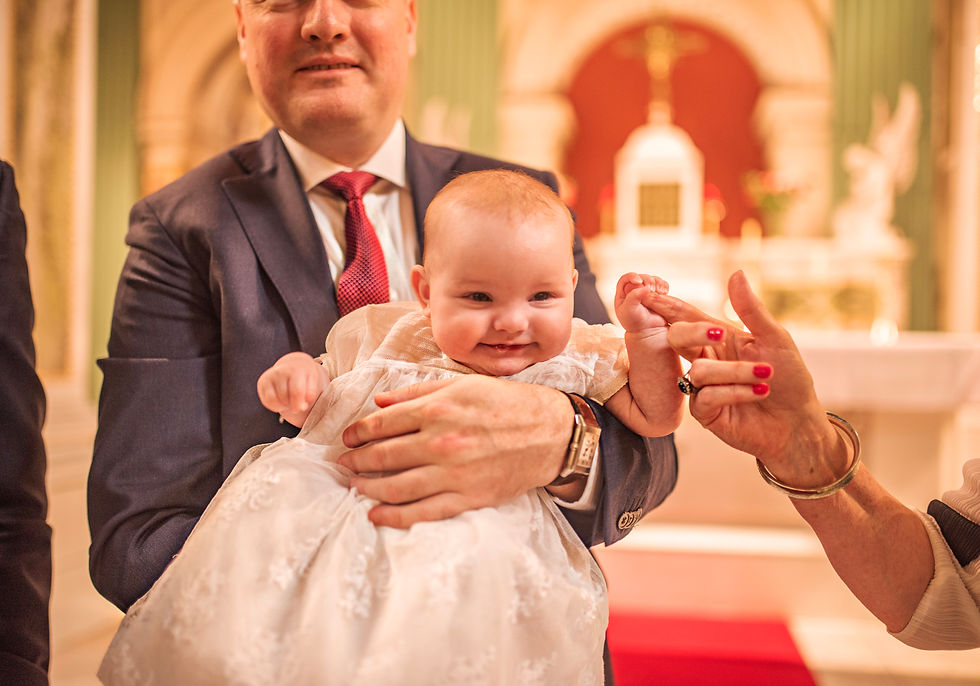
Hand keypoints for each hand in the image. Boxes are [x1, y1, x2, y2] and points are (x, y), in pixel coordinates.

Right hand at [256, 352, 329, 426]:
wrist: (294, 366)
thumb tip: (302, 405)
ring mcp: (271, 375)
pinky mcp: (262, 381)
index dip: (300, 404)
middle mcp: (282, 370)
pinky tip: (281, 402)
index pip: (296, 391)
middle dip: (292, 405)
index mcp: (297, 369)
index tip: (303, 406)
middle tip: (297, 405)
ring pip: (275, 400)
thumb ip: (311, 394)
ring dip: (284, 406)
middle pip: (285, 397)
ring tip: (290, 401)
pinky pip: (267, 401)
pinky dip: (275, 406)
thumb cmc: (305, 378)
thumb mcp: (313, 383)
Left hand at [336, 375, 571, 527]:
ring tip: (354, 486)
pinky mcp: (467, 498)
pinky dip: (393, 516)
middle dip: (356, 460)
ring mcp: (453, 473)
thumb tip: (379, 402)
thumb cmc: (508, 403)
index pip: (382, 423)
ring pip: (395, 486)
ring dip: (367, 487)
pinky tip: (375, 514)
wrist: (551, 433)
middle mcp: (441, 441)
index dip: (358, 432)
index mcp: (438, 408)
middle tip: (343, 464)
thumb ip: (418, 392)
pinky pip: (421, 512)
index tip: (347, 438)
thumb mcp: (463, 385)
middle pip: (383, 455)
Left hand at [614, 272, 669, 332]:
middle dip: (647, 281)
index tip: (639, 282)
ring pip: (652, 279)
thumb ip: (634, 297)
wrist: (648, 332)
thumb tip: (645, 287)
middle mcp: (634, 291)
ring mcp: (646, 292)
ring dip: (656, 283)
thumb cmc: (635, 323)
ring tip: (659, 292)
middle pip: (641, 277)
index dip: (632, 276)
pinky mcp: (657, 294)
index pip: (626, 279)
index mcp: (623, 294)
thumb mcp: (629, 310)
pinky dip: (663, 286)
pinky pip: (661, 284)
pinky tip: (664, 292)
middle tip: (651, 289)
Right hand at [651, 271, 841, 481]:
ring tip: (765, 377)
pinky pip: (706, 397)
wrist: (798, 424)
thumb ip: (750, 309)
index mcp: (720, 338)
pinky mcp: (705, 412)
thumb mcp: (775, 339)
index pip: (687, 317)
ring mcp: (702, 387)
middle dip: (694, 333)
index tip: (648, 294)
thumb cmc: (790, 379)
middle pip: (679, 339)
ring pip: (700, 371)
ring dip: (736, 373)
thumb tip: (736, 272)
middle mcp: (706, 359)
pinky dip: (734, 392)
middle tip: (720, 335)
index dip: (668, 306)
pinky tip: (758, 393)